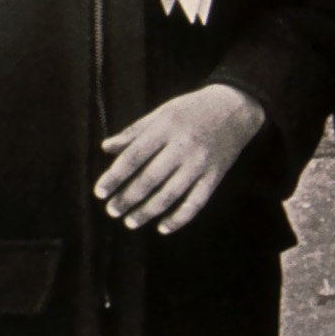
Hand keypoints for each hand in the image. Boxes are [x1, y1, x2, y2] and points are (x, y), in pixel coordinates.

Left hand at [94, 85, 265, 235]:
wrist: (235, 107)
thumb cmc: (192, 109)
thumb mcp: (163, 112)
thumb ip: (135, 130)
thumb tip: (106, 147)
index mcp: (166, 126)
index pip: (134, 156)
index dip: (114, 176)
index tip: (99, 192)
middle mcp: (183, 145)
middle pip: (149, 178)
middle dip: (127, 198)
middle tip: (111, 211)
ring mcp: (200, 162)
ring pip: (169, 195)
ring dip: (147, 212)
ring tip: (130, 222)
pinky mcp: (215, 176)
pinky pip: (195, 203)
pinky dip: (179, 219)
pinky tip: (163, 228)